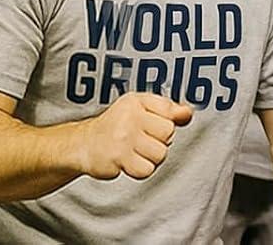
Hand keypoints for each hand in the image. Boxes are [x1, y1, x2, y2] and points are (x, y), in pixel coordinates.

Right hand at [78, 91, 192, 181]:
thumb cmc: (116, 124)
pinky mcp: (118, 159)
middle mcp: (130, 117)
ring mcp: (124, 138)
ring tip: (138, 151)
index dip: (166, 122)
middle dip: (160, 140)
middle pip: (168, 133)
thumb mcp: (140, 107)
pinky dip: (142, 169)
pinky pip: (146, 170)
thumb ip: (167, 109)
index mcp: (138, 101)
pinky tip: (131, 162)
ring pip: (160, 153)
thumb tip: (188, 114)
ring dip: (152, 157)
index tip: (155, 126)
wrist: (84, 144)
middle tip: (145, 140)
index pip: (170, 112)